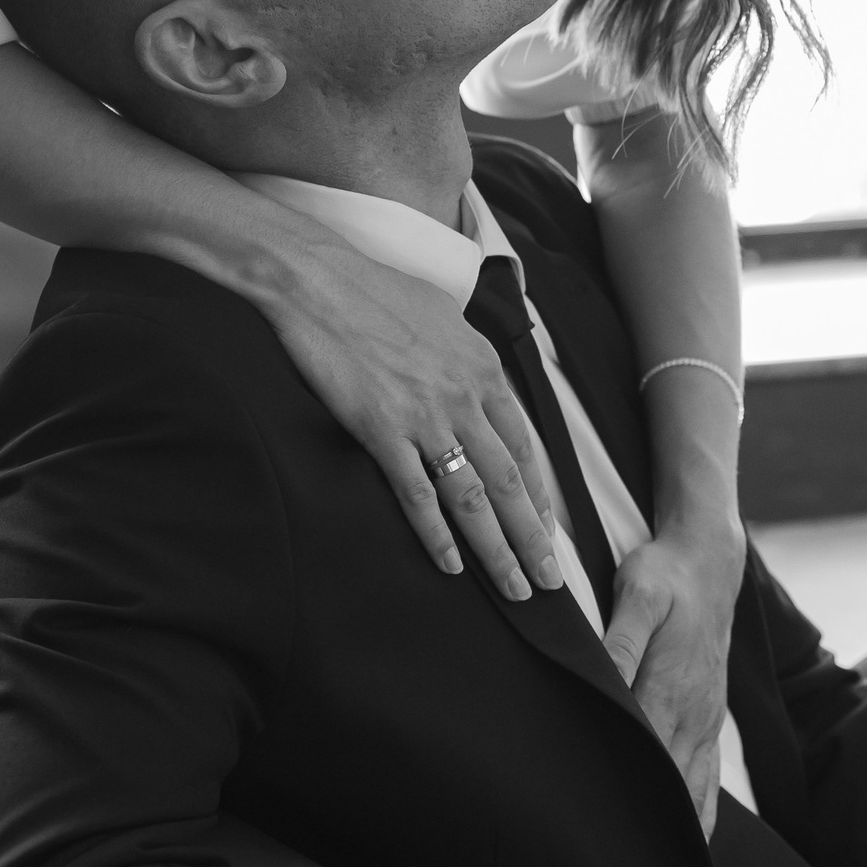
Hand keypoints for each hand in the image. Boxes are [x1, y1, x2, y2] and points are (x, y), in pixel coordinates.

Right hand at [268, 233, 561, 600]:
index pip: (524, 445)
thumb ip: (467, 355)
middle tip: (548, 581)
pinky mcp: (382, 431)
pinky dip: (437, 534)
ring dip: (497, 549)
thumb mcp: (443, 315)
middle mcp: (464, 397)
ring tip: (513, 586)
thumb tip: (475, 379)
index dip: (538, 495)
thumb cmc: (374, 290)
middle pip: (509, 482)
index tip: (546, 529)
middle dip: (532, 538)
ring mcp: (425, 417)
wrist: (317, 280)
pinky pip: (418, 495)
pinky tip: (450, 563)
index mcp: (483, 368)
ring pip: (473, 498)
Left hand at [603, 517, 744, 817]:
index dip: (623, 799)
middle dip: (648, 832)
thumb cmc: (665, 576)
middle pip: (670, 788)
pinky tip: (689, 843)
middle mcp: (693, 715)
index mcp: (670, 689)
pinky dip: (701, 815)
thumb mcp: (638, 594)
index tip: (602, 838)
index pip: (645, 757)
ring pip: (696, 794)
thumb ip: (621, 640)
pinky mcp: (712, 720)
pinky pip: (710, 780)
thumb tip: (605, 680)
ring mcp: (707, 721)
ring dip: (678, 834)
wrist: (709, 563)